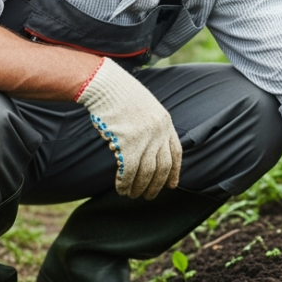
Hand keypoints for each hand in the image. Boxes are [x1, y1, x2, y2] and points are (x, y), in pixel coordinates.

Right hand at [75, 58, 181, 198]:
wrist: (105, 85)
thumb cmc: (121, 96)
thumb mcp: (146, 109)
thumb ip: (153, 128)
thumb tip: (152, 152)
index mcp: (166, 122)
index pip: (176, 153)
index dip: (174, 172)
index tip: (171, 185)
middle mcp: (159, 131)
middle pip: (162, 166)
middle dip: (156, 185)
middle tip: (148, 196)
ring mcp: (145, 136)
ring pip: (146, 172)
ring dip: (139, 187)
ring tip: (132, 195)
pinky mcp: (128, 142)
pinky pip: (129, 170)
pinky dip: (125, 182)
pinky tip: (121, 188)